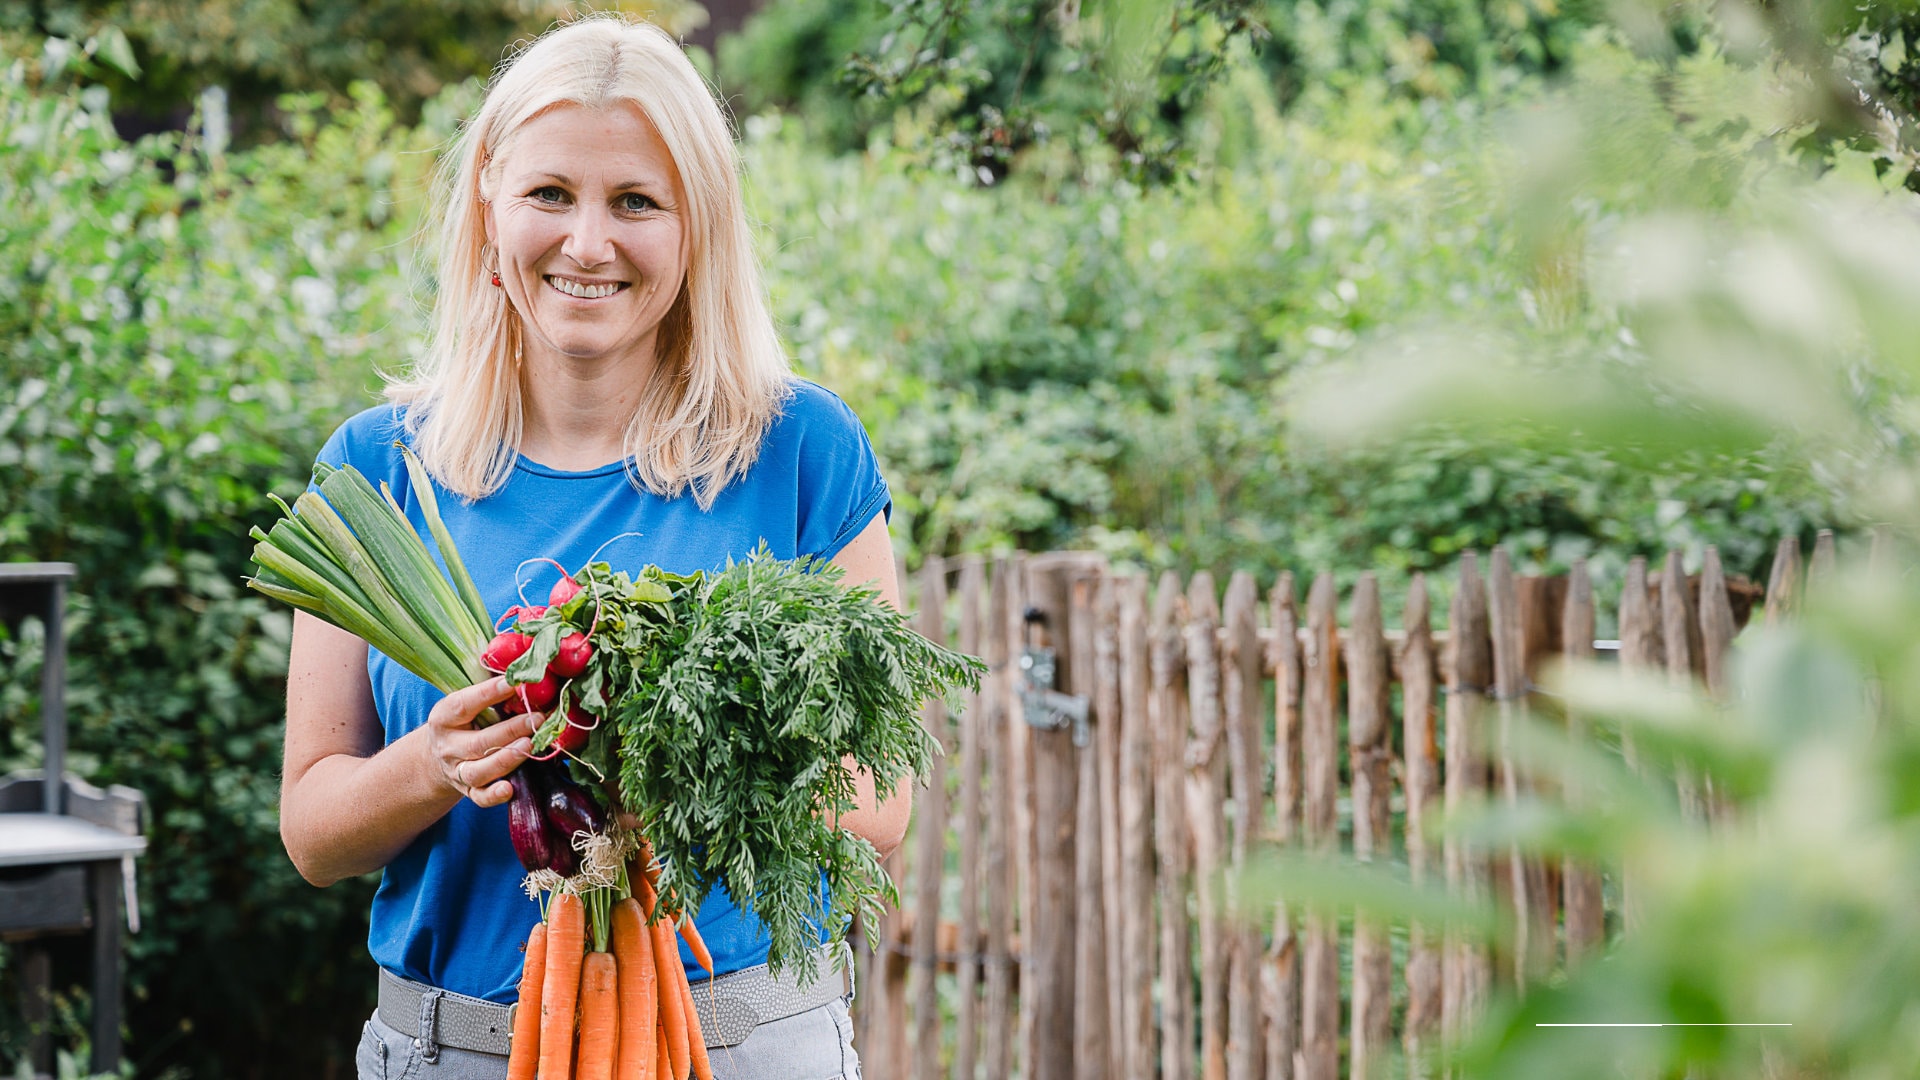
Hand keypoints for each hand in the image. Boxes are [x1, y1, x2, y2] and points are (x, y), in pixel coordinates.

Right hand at [425, 676, 536, 808]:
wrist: (438, 755)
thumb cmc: (464, 720)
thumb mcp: (466, 703)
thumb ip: (488, 691)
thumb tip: (522, 670)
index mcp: (444, 718)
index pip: (463, 705)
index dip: (488, 694)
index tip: (514, 682)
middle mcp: (448, 747)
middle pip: (477, 743)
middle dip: (509, 730)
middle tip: (536, 718)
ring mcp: (457, 771)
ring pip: (479, 771)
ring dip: (506, 759)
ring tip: (530, 745)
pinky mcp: (468, 791)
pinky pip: (480, 797)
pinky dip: (494, 795)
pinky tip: (510, 788)